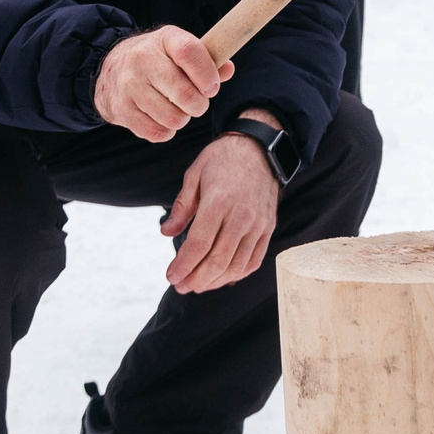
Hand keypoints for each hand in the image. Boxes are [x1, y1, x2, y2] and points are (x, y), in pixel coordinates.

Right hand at [95, 25, 230, 142]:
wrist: (111, 69)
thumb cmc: (157, 60)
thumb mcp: (179, 49)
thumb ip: (207, 60)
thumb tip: (227, 70)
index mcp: (164, 39)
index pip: (189, 52)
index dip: (207, 74)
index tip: (211, 87)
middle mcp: (142, 58)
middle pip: (184, 94)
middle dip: (199, 105)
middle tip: (195, 102)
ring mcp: (129, 85)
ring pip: (173, 118)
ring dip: (182, 119)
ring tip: (175, 108)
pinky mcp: (121, 109)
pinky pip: (157, 132)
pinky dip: (165, 131)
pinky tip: (161, 117)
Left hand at [161, 114, 280, 292]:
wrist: (259, 147)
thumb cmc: (223, 159)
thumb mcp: (194, 174)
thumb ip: (181, 206)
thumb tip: (166, 232)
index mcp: (218, 201)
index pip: (199, 244)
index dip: (183, 265)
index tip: (171, 276)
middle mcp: (241, 216)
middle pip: (218, 260)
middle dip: (196, 279)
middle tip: (181, 286)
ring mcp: (257, 224)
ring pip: (236, 265)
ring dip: (215, 281)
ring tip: (198, 285)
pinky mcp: (267, 228)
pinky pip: (254, 260)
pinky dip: (237, 274)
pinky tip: (222, 277)